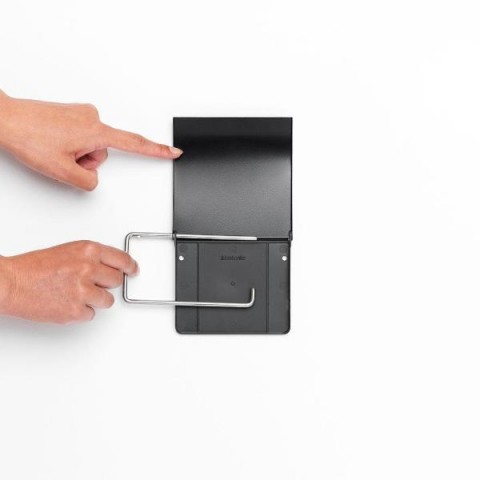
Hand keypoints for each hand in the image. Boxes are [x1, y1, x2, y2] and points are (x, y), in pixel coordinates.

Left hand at [0, 90, 182, 190]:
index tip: (173, 152)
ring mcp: (82, 114)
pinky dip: (70, 143)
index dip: (157, 151)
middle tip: (63, 158)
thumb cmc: (29, 138)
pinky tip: (53, 142)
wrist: (6, 119)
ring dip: (76, 153)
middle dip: (86, 161)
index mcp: (96, 132)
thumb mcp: (63, 172)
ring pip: (90, 146)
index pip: (135, 145)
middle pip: (103, 153)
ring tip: (54, 149)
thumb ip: (89, 182)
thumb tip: (93, 178)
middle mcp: (92, 118)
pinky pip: (80, 136)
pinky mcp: (72, 113)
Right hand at [0, 241, 137, 322]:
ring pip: (107, 300)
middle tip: (93, 284)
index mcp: (88, 250)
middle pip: (117, 281)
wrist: (11, 283)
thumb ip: (91, 258)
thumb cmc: (33, 268)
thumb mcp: (67, 251)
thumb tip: (109, 267)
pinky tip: (67, 303)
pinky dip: (81, 311)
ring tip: (76, 294)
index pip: (122, 259)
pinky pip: (91, 314)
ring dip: (95, 299)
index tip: (134, 270)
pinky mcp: (76, 310)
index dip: (130, 267)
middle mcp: (88, 269)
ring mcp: (83, 291)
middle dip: (107, 284)